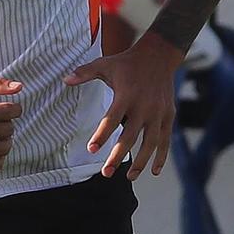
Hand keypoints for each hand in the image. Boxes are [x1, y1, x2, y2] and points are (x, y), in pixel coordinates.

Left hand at [64, 35, 181, 177]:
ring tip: (129, 177)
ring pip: (150, 142)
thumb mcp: (105, 64)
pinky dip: (161, 156)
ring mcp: (158, 113)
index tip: (92, 149)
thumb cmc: (127, 63)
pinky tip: (154, 171)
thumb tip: (65, 80)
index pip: (112, 119)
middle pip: (130, 136)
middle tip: (106, 173)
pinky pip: (165, 140)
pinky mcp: (168, 116)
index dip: (102, 135)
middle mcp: (144, 106)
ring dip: (141, 162)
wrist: (159, 56)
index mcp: (126, 95)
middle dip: (118, 156)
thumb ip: (84, 73)